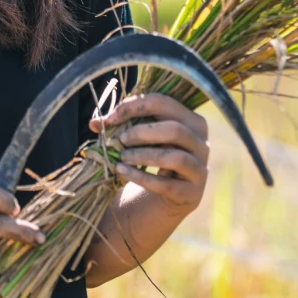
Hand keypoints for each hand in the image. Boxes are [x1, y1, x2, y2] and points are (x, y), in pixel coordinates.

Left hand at [89, 93, 209, 216]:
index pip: (164, 103)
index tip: (110, 118)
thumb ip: (123, 126)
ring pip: (174, 157)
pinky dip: (140, 177)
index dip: (134, 107)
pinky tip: (122, 172)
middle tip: (120, 139)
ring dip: (143, 155)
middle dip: (142, 132)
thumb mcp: (144, 138)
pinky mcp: (192, 193)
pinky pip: (166, 184)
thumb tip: (95, 123)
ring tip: (121, 157)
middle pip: (175, 129)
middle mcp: (202, 142)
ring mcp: (200, 168)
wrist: (170, 194)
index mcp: (192, 120)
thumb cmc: (156, 156)